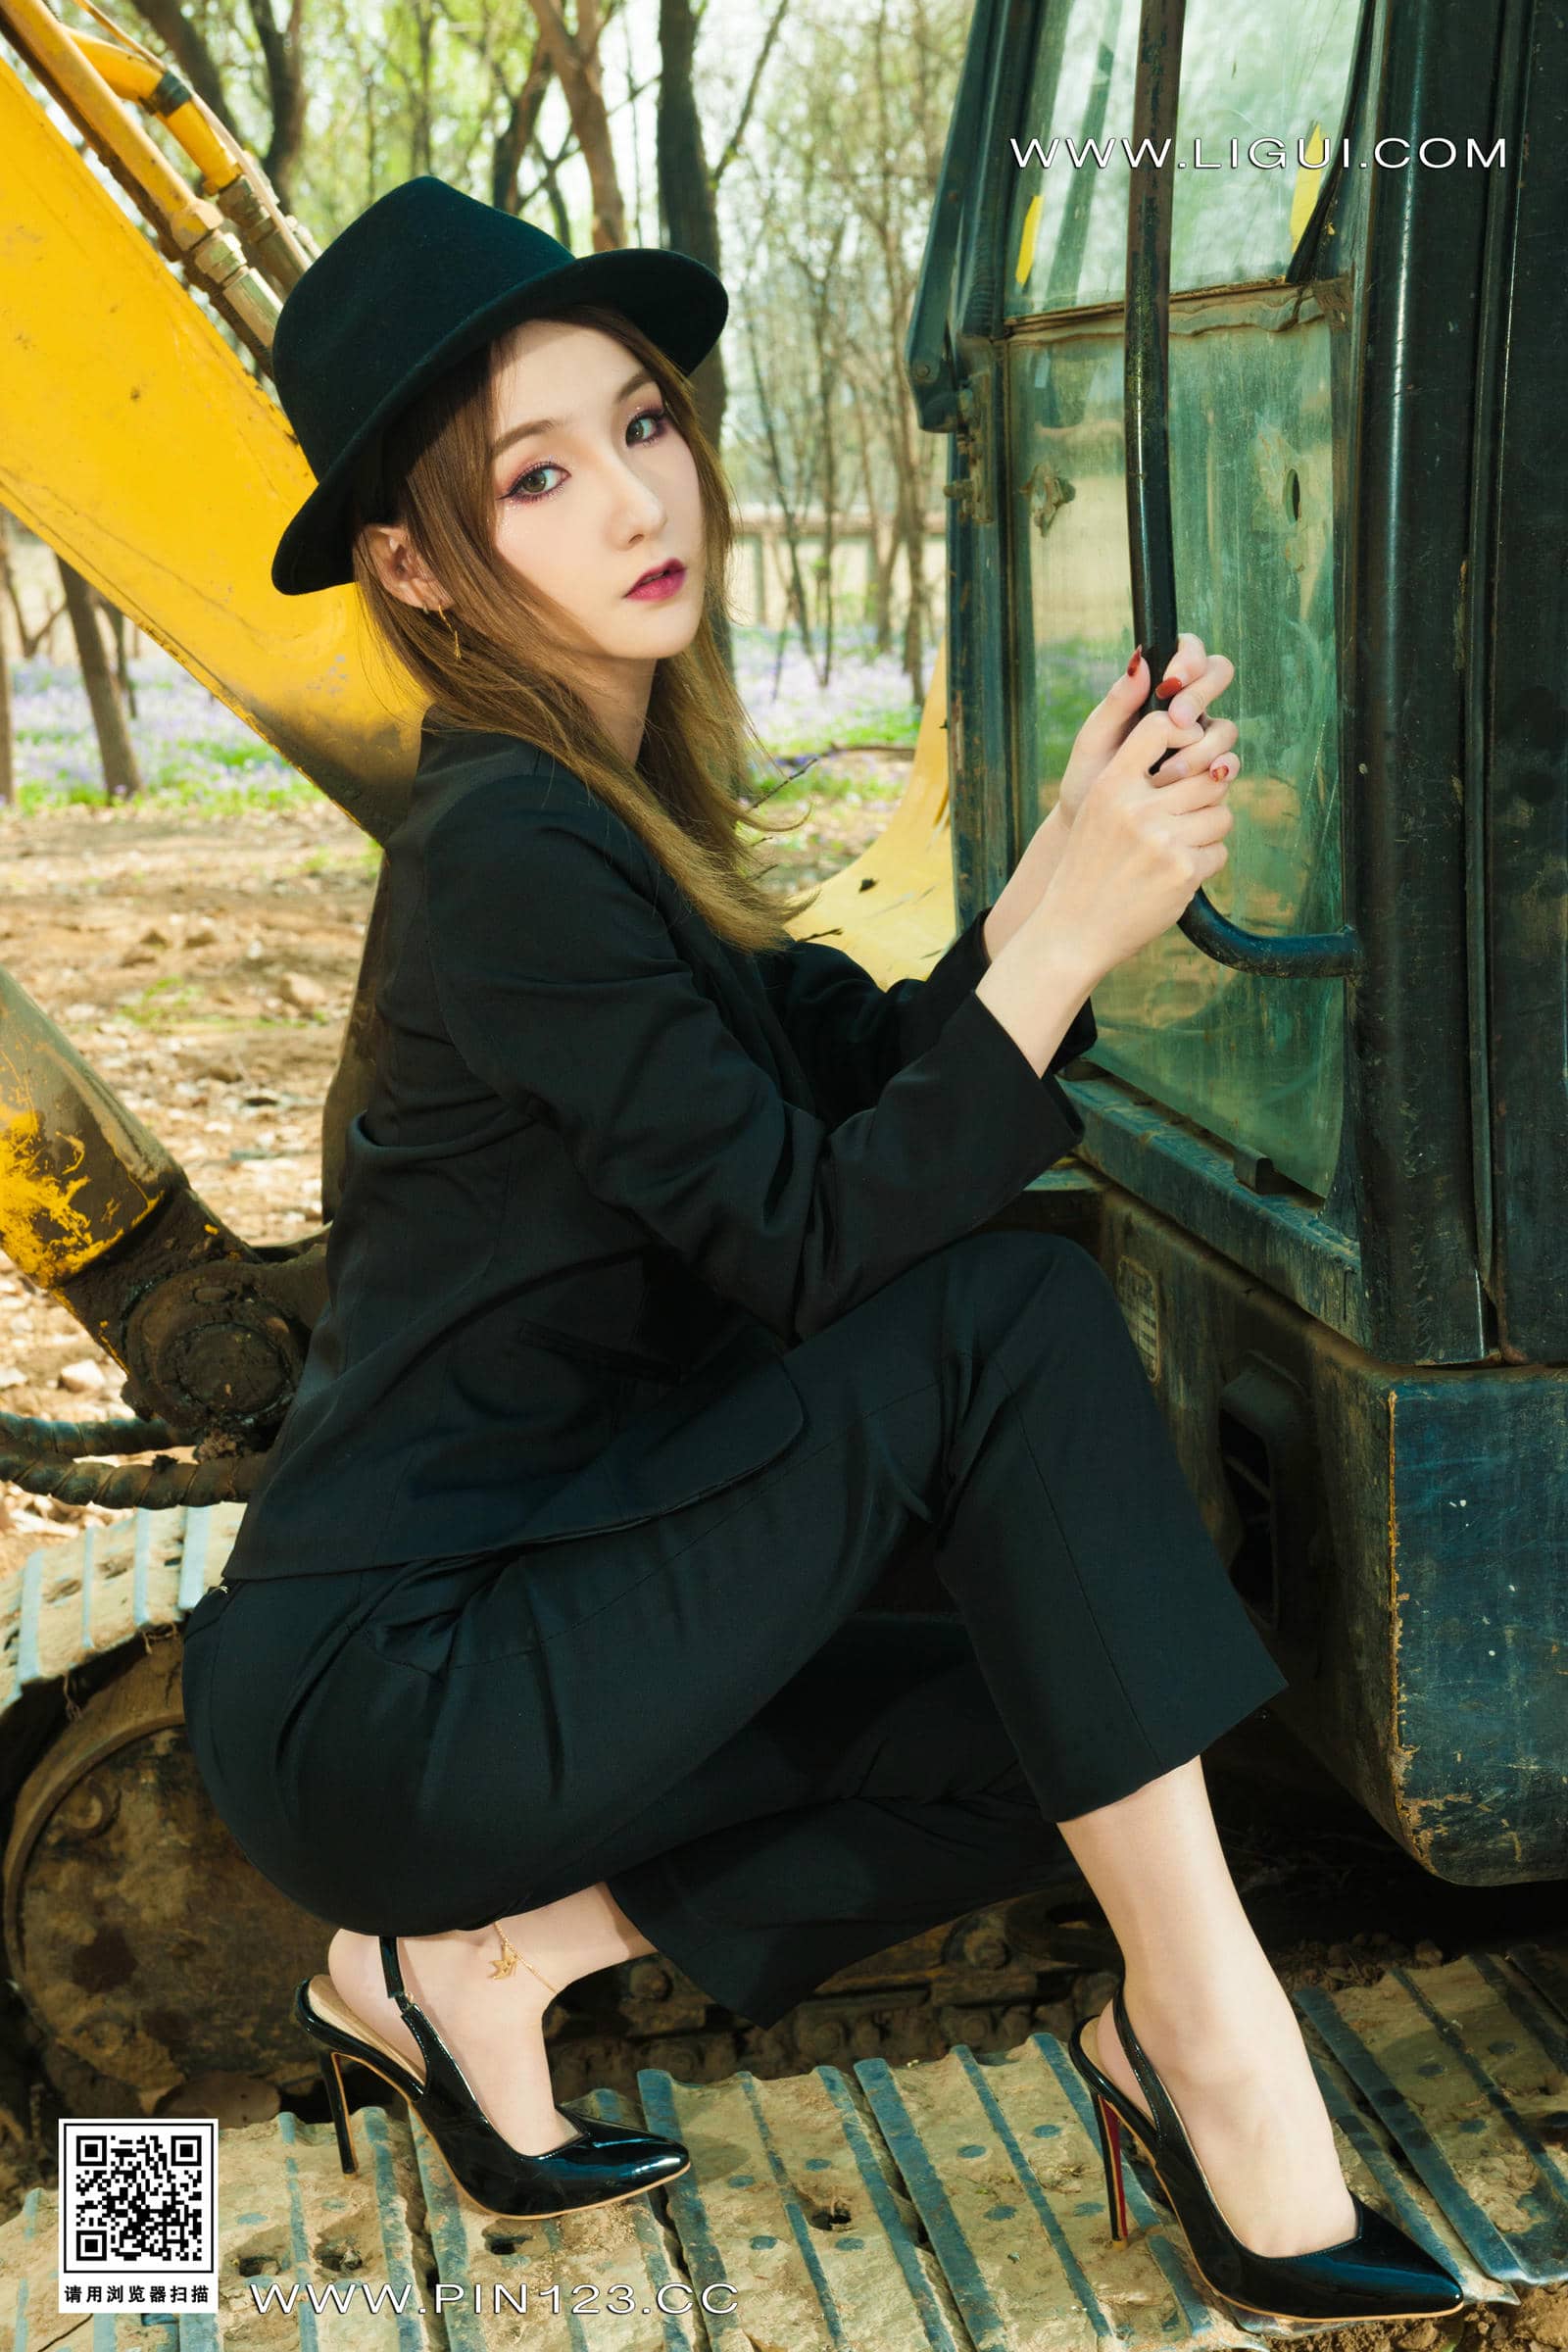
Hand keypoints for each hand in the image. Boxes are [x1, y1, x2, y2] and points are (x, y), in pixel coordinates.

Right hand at [983, 633, 1240, 961]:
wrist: (1072, 931)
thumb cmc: (1088, 868)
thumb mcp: (1096, 813)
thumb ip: (1136, 782)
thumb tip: (1210, 760)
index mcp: (1110, 786)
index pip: (1161, 728)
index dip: (1186, 735)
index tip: (1186, 758)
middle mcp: (1136, 808)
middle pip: (1206, 776)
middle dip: (1205, 796)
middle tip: (1185, 816)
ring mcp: (1162, 840)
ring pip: (1221, 814)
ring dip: (1208, 831)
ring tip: (1179, 847)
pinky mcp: (1183, 871)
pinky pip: (1219, 852)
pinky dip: (1204, 863)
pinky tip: (1175, 875)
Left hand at [1056, 632, 1238, 827]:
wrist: (1093, 829)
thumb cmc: (1088, 777)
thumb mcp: (1095, 739)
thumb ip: (1118, 701)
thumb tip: (1141, 659)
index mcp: (1156, 693)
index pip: (1188, 652)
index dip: (1189, 659)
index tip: (1171, 683)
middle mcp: (1184, 712)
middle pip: (1218, 677)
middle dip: (1200, 695)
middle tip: (1178, 719)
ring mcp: (1200, 743)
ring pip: (1224, 727)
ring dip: (1204, 743)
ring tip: (1169, 771)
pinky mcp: (1208, 775)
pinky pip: (1229, 764)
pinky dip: (1225, 767)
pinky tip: (1211, 776)